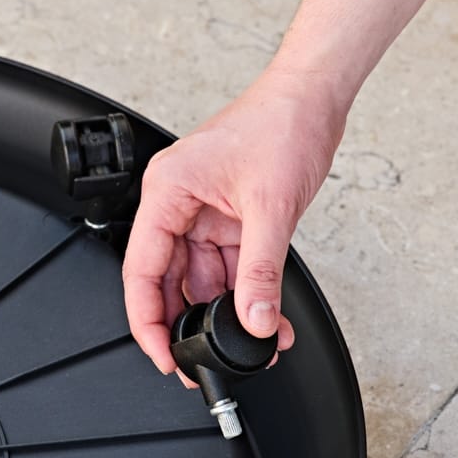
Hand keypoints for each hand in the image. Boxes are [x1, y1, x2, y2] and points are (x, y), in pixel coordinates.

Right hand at [121, 66, 345, 378]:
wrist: (316, 95)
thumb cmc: (282, 124)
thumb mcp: (271, 208)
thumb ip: (259, 273)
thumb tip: (256, 322)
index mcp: (167, 192)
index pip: (142, 271)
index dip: (148, 321)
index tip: (164, 355)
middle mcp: (177, 203)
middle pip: (168, 281)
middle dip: (188, 325)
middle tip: (201, 362)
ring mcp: (201, 212)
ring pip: (201, 280)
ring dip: (226, 313)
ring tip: (254, 341)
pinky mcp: (227, 217)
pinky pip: (228, 267)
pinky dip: (245, 293)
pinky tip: (264, 317)